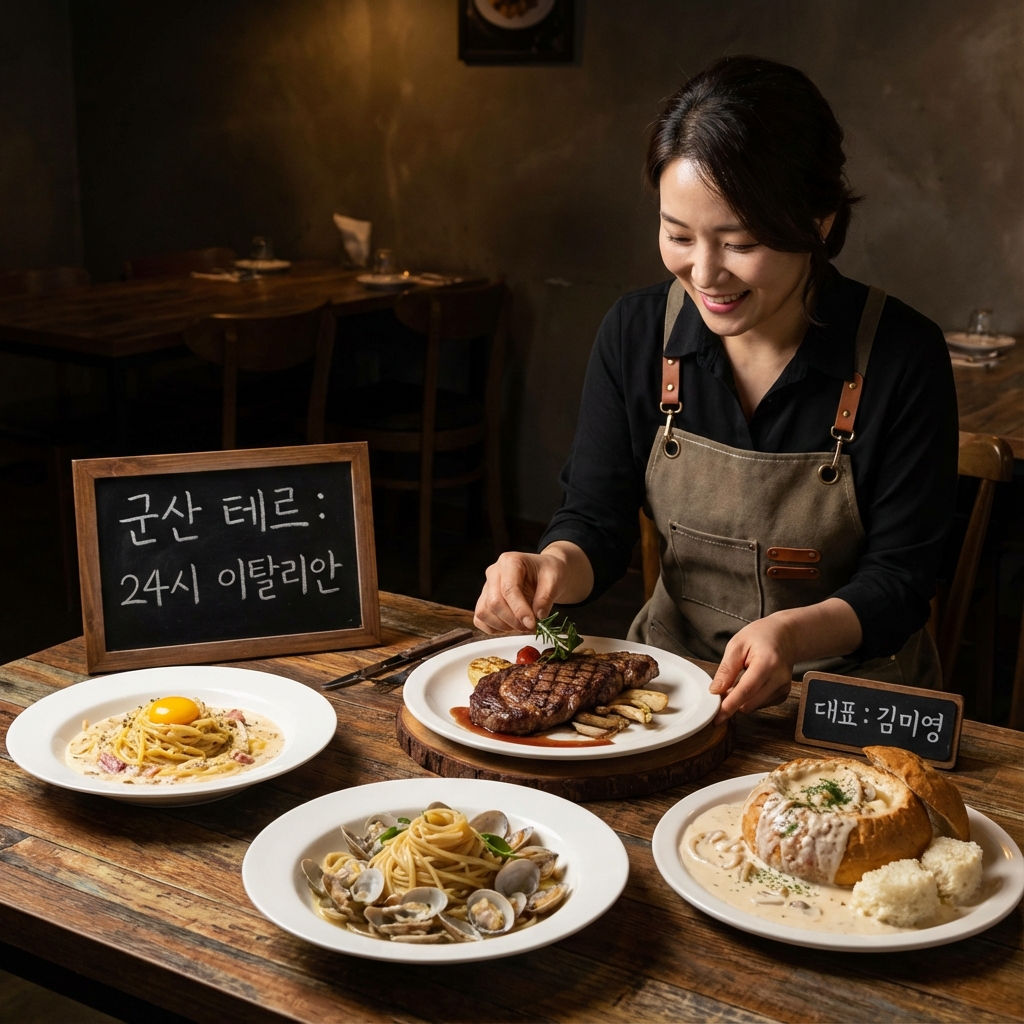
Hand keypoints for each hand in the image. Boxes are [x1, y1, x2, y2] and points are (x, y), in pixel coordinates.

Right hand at [473, 551, 564, 633]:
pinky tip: (510, 627)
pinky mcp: (484, 600)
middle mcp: (493, 572)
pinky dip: (493, 628)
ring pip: (484, 612)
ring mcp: (486, 587)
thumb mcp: (555, 579)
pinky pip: (480, 619)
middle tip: (530, 627)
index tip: (532, 623)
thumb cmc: (547, 572)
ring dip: (503, 626)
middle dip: (513, 620)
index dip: (519, 610)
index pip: (508, 588)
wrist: (543, 573)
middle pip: (494, 602)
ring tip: (522, 626)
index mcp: (510, 561)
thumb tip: (538, 615)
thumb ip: (547, 596)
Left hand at [708, 598, 861, 723]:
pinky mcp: (783, 694)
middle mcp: (779, 678)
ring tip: (737, 680)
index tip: (717, 717)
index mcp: (767, 663)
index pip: (746, 690)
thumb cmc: (761, 636)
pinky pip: (761, 704)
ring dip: (741, 700)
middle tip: (720, 692)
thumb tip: (715, 690)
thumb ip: (726, 669)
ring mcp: (783, 687)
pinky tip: (749, 684)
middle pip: (750, 702)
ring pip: (754, 706)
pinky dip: (750, 699)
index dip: (730, 706)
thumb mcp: (737, 645)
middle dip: (731, 702)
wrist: (785, 635)